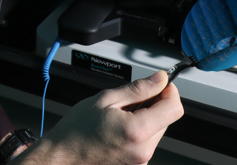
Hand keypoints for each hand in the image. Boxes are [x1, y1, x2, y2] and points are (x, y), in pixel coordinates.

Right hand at [19, 70, 182, 164]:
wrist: (62, 157)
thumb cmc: (77, 130)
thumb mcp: (106, 99)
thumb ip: (137, 89)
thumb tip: (159, 79)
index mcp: (137, 131)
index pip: (174, 108)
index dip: (169, 91)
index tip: (160, 83)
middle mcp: (144, 150)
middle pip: (167, 119)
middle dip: (155, 103)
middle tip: (131, 98)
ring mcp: (141, 161)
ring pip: (157, 130)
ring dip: (146, 117)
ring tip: (120, 115)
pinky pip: (146, 142)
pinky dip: (138, 131)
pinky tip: (119, 128)